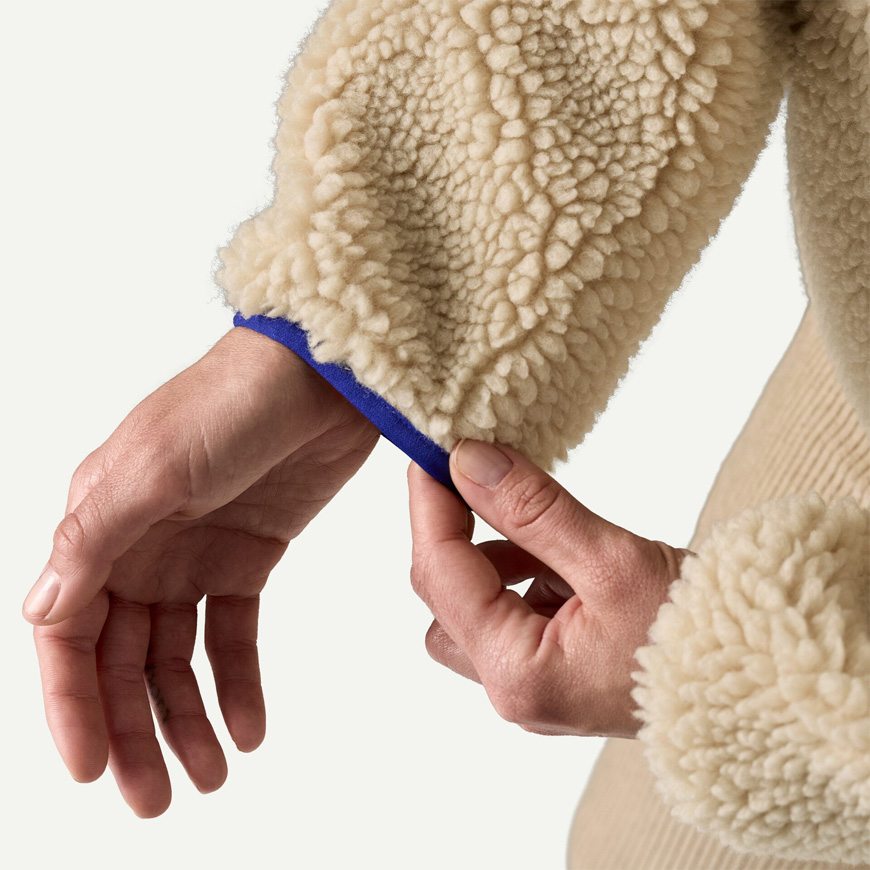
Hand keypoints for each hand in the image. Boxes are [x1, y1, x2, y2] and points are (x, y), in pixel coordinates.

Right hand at [23, 326, 377, 815]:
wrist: (324, 376)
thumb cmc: (233, 402)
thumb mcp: (155, 466)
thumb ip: (94, 540)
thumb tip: (38, 613)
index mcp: (98, 525)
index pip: (68, 634)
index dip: (73, 705)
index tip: (92, 769)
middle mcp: (137, 546)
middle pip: (121, 659)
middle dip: (135, 730)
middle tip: (158, 799)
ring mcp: (193, 555)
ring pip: (175, 657)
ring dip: (188, 718)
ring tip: (212, 776)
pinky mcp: (249, 557)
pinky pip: (233, 633)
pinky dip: (239, 681)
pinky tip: (251, 727)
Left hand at [408, 441, 689, 738]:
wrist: (765, 684)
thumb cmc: (704, 636)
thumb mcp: (612, 559)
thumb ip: (532, 508)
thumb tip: (466, 459)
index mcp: (519, 674)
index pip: (440, 576)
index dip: (429, 506)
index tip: (431, 451)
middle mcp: (514, 691)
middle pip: (444, 600)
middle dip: (455, 535)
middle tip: (478, 478)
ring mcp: (532, 686)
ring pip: (470, 610)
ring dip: (491, 557)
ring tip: (541, 528)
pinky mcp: (551, 671)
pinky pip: (508, 615)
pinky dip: (519, 575)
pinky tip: (559, 560)